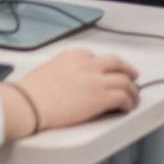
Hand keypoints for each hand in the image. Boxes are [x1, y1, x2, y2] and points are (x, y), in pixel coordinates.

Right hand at [4, 50, 139, 137]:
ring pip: (125, 81)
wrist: (30, 103)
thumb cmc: (32, 92)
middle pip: (117, 64)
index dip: (108, 65)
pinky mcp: (102, 97)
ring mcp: (96, 80)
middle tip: (132, 77)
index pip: (97, 57)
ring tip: (133, 98)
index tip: (109, 70)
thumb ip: (63, 70)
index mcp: (73, 56)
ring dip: (132, 90)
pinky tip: (126, 108)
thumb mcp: (48, 69)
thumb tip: (68, 80)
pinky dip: (129, 103)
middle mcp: (88, 65)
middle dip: (127, 70)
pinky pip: (124, 97)